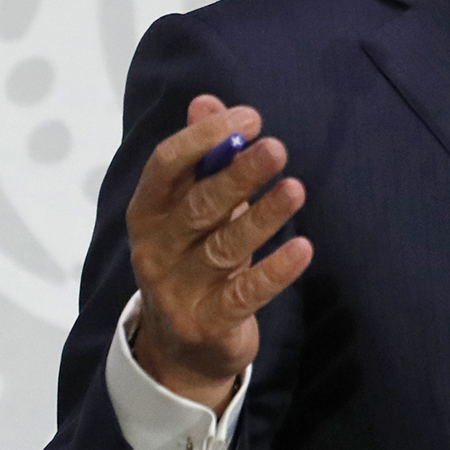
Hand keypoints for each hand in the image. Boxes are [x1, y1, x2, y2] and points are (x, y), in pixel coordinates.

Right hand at [124, 95, 311, 413]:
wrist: (181, 349)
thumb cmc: (193, 260)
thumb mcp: (191, 209)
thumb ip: (200, 158)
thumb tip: (206, 101)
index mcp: (147, 212)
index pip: (166, 166)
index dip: (205, 138)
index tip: (250, 117)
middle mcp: (155, 249)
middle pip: (198, 206)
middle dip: (238, 174)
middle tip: (277, 149)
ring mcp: (178, 289)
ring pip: (224, 247)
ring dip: (263, 216)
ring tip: (296, 189)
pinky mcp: (207, 324)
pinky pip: (245, 294)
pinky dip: (275, 271)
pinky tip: (302, 248)